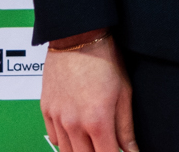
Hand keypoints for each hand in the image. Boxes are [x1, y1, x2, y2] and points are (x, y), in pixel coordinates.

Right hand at [41, 35, 135, 151]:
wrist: (77, 38)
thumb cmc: (106, 61)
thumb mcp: (125, 93)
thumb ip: (126, 127)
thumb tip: (132, 150)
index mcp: (97, 120)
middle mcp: (74, 124)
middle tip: (108, 145)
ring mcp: (57, 118)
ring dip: (82, 151)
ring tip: (94, 143)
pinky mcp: (46, 110)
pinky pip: (54, 138)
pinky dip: (66, 142)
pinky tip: (78, 135)